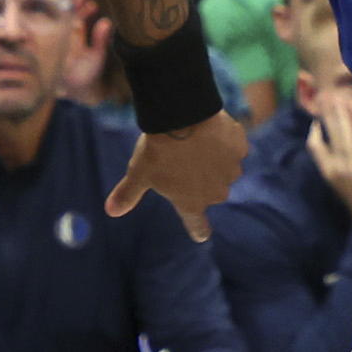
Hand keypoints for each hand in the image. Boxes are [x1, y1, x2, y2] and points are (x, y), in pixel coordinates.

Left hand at [107, 112, 250, 241]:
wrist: (182, 117)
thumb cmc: (158, 150)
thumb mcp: (138, 173)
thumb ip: (128, 194)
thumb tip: (111, 211)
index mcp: (191, 203)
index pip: (197, 224)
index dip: (198, 229)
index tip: (201, 234)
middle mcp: (216, 193)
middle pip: (209, 190)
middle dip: (199, 178)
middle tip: (182, 159)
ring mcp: (231, 171)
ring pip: (223, 167)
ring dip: (213, 159)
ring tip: (196, 141)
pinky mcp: (240, 149)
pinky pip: (233, 146)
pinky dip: (224, 140)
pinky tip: (210, 130)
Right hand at [305, 102, 351, 226]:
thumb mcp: (338, 186)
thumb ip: (335, 168)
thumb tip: (333, 148)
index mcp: (327, 172)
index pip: (315, 147)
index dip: (314, 133)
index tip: (315, 122)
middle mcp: (337, 165)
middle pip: (331, 135)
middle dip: (329, 115)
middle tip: (327, 98)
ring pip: (345, 134)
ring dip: (342, 115)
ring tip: (340, 100)